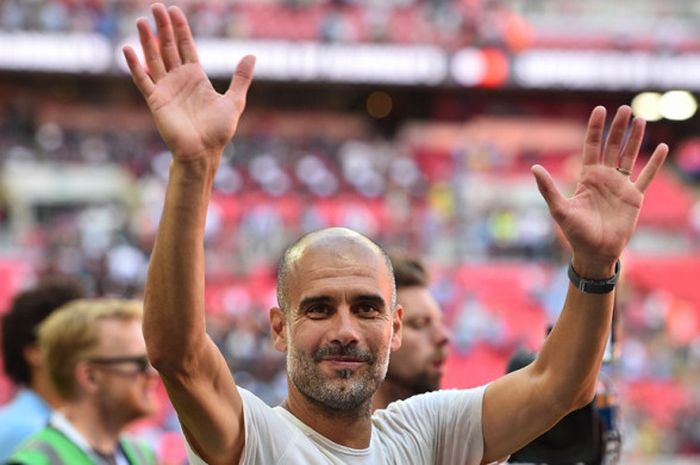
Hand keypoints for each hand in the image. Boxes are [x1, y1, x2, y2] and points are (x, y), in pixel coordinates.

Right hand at [122, 3, 254, 160]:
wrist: (204, 152)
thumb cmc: (219, 131)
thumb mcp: (234, 101)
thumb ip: (241, 78)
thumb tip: (252, 55)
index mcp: (196, 77)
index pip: (186, 47)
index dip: (180, 29)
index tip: (174, 11)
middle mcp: (179, 80)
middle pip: (168, 47)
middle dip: (162, 27)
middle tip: (155, 6)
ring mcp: (166, 89)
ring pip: (154, 59)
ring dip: (147, 40)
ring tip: (141, 20)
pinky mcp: (156, 101)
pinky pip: (143, 80)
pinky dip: (135, 65)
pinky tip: (128, 49)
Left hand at [532, 105, 667, 277]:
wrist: (595, 251)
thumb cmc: (575, 232)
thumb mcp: (559, 209)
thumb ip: (548, 188)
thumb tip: (534, 168)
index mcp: (587, 177)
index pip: (592, 146)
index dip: (595, 128)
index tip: (600, 110)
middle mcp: (605, 177)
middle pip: (613, 146)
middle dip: (618, 128)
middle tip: (625, 108)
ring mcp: (621, 186)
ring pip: (630, 156)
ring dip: (636, 139)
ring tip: (641, 120)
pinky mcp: (635, 197)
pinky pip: (646, 177)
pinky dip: (654, 163)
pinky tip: (662, 147)